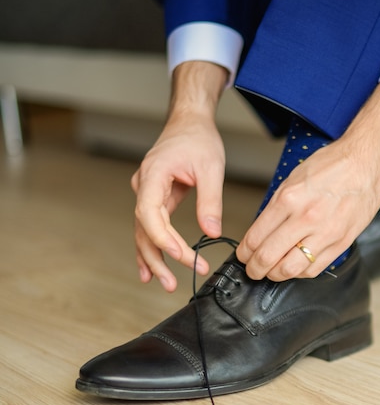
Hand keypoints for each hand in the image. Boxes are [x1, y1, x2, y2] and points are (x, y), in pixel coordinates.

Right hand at [131, 61, 227, 291]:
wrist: (189, 122)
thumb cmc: (198, 139)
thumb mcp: (211, 168)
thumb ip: (210, 201)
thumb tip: (211, 233)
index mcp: (153, 176)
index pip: (151, 215)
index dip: (164, 240)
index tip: (184, 256)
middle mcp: (143, 187)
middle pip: (144, 229)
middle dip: (157, 258)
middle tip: (171, 283)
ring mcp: (146, 193)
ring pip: (144, 232)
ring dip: (153, 258)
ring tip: (164, 282)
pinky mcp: (154, 199)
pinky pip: (150, 227)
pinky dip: (152, 247)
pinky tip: (151, 268)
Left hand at [237, 140, 379, 279]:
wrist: (366, 163)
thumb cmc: (330, 167)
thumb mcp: (292, 180)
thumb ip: (275, 208)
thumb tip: (259, 234)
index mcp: (289, 199)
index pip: (256, 237)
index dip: (244, 252)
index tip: (243, 255)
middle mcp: (306, 218)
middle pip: (268, 257)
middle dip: (254, 268)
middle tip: (252, 269)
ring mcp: (325, 233)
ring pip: (290, 269)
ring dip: (274, 275)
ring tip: (270, 271)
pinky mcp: (340, 243)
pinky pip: (313, 269)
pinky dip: (299, 273)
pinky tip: (294, 266)